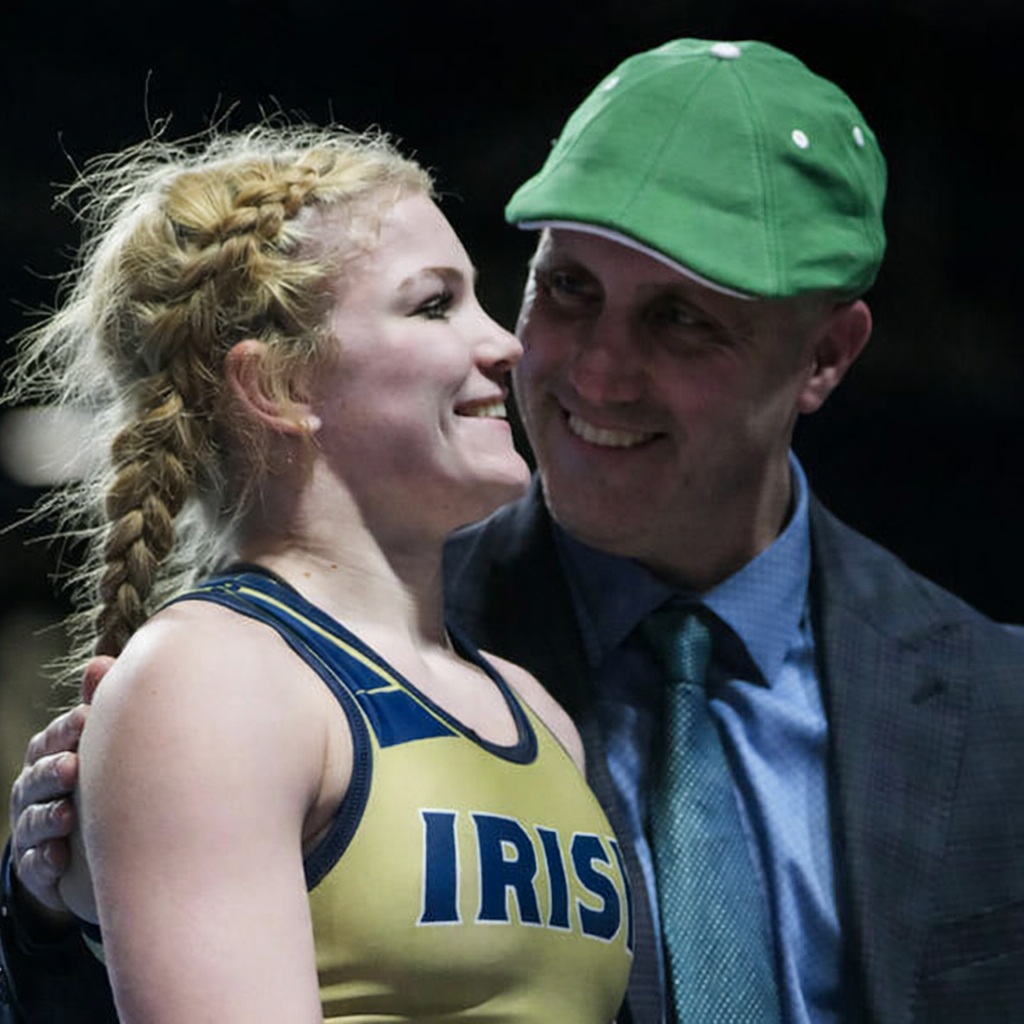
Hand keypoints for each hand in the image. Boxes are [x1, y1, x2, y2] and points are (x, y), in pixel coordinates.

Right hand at [7, 656, 112, 923]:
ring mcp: (31, 828)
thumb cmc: (90, 779)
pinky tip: (61, 856)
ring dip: (48, 817)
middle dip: (53, 771)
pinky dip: (46, 859)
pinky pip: (35, 863)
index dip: (65, 730)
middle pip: (37, 778)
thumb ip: (94, 706)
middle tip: (73, 767)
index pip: (51, 739)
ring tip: (67, 816)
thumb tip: (101, 661)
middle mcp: (33, 790)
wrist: (78, 843)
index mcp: (47, 756)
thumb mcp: (91, 743)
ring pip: (33, 820)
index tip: (86, 719)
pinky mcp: (36, 865)